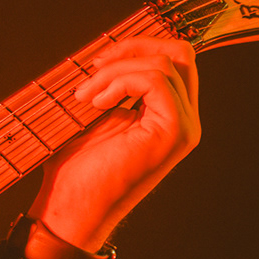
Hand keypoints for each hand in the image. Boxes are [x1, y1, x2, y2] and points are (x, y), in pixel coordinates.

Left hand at [29, 37, 199, 250]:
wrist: (72, 211)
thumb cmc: (77, 171)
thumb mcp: (97, 116)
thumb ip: (115, 88)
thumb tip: (110, 53)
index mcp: (170, 115)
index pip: (172, 60)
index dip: (136, 47)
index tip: (96, 63)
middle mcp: (185, 120)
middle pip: (180, 54)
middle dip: (133, 47)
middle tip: (94, 67)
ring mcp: (184, 127)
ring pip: (165, 64)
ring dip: (116, 71)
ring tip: (86, 97)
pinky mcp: (174, 132)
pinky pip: (156, 80)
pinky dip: (121, 80)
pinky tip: (97, 104)